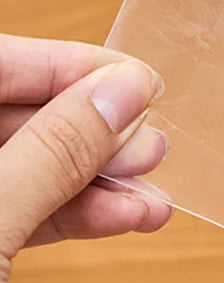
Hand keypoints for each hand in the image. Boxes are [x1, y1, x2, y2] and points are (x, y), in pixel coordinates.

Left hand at [0, 34, 171, 282]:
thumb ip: (53, 152)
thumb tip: (121, 90)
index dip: (63, 65)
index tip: (132, 78)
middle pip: (12, 117)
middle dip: (90, 131)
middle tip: (148, 141)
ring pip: (24, 169)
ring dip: (96, 180)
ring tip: (151, 191)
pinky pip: (21, 214)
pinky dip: (77, 217)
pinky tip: (127, 217)